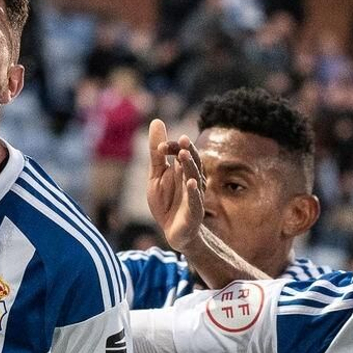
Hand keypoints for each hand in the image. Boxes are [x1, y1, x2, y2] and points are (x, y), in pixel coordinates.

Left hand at [145, 119, 204, 253]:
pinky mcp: (194, 213)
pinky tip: (191, 182)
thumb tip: (157, 121)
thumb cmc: (167, 202)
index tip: (161, 146)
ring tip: (183, 155)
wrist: (173, 232)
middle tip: (182, 139)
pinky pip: (195, 201)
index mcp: (184, 170)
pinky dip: (193, 192)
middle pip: (192, 162)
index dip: (172, 148)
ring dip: (190, 166)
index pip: (181, 153)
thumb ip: (157, 152)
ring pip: (195, 178)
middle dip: (187, 151)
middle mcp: (192, 180)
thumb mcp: (157, 175)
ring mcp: (195, 196)